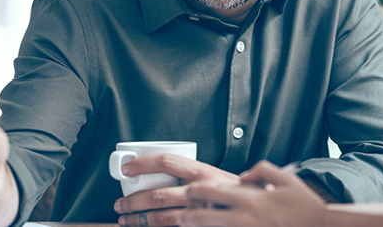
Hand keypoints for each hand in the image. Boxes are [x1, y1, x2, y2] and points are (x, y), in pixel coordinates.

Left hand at [115, 153, 239, 226]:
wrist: (261, 210)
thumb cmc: (238, 193)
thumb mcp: (220, 177)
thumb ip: (197, 173)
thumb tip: (159, 167)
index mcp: (204, 172)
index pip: (166, 162)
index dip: (142, 165)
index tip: (127, 170)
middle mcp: (201, 191)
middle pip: (157, 195)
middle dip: (133, 201)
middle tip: (120, 204)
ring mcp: (201, 212)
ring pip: (161, 217)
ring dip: (138, 219)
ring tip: (126, 219)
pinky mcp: (200, 226)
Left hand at [182, 161, 329, 226]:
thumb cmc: (304, 205)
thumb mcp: (287, 178)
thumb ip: (261, 169)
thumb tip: (243, 176)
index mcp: (248, 198)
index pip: (206, 191)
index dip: (194, 191)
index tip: (193, 193)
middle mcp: (241, 218)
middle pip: (197, 216)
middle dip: (187, 215)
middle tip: (186, 215)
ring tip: (196, 224)